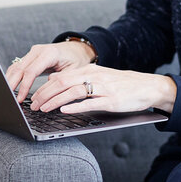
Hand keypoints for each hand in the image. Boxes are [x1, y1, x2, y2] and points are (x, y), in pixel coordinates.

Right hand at [6, 41, 94, 102]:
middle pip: (19, 68)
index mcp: (49, 53)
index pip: (31, 72)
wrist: (76, 48)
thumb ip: (60, 82)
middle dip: (12, 84)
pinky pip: (18, 66)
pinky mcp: (30, 56)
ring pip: (16, 66)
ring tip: (7, 95)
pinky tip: (10, 86)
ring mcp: (33, 52)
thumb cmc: (76, 59)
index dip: (24, 87)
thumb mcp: (73, 71)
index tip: (20, 99)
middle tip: (8, 99)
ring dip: (10, 80)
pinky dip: (13, 76)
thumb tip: (48, 95)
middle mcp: (38, 50)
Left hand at [28, 64, 176, 114]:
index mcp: (89, 70)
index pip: (60, 76)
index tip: (33, 97)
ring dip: (55, 101)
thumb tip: (54, 80)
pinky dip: (75, 106)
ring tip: (43, 109)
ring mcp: (103, 88)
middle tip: (34, 105)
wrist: (147, 86)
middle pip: (63, 82)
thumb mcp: (99, 76)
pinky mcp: (111, 100)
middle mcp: (94, 76)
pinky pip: (90, 102)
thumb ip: (79, 78)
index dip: (44, 87)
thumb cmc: (122, 84)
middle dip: (45, 94)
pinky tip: (64, 110)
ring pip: (73, 91)